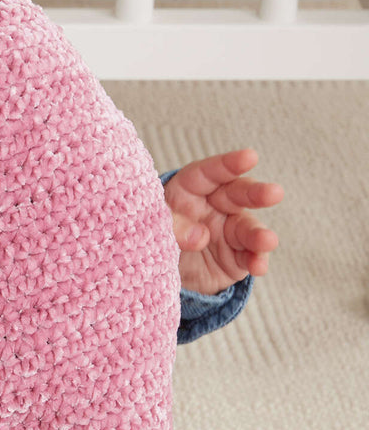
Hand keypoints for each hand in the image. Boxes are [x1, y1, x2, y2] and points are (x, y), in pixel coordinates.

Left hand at [163, 148, 282, 295]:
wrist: (159, 272)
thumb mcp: (154, 229)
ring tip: (267, 241)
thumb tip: (201, 237)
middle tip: (274, 194)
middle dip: (256, 194)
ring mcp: (229, 230)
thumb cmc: (155, 237)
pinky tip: (259, 266)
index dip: (229, 165)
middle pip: (238, 195)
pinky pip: (249, 256)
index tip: (249, 157)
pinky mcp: (237, 255)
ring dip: (258, 235)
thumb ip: (175, 228)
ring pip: (248, 227)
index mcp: (190, 189)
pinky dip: (255, 261)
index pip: (210, 173)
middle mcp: (216, 205)